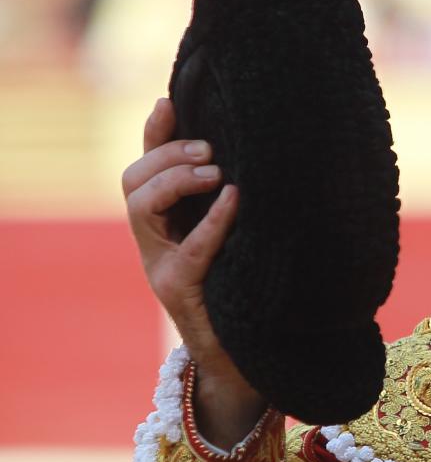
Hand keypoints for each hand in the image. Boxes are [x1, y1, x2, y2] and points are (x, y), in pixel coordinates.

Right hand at [123, 98, 266, 445]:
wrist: (248, 361)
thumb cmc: (251, 295)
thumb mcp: (243, 241)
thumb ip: (238, 206)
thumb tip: (266, 159)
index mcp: (166, 225)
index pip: (145, 169)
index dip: (153, 134)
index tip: (170, 100)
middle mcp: (155, 243)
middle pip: (133, 182)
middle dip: (165, 155)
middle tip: (209, 149)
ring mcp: (163, 267)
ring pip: (141, 208)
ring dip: (176, 180)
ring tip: (214, 170)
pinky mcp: (182, 291)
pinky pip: (191, 248)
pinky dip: (212, 220)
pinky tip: (233, 198)